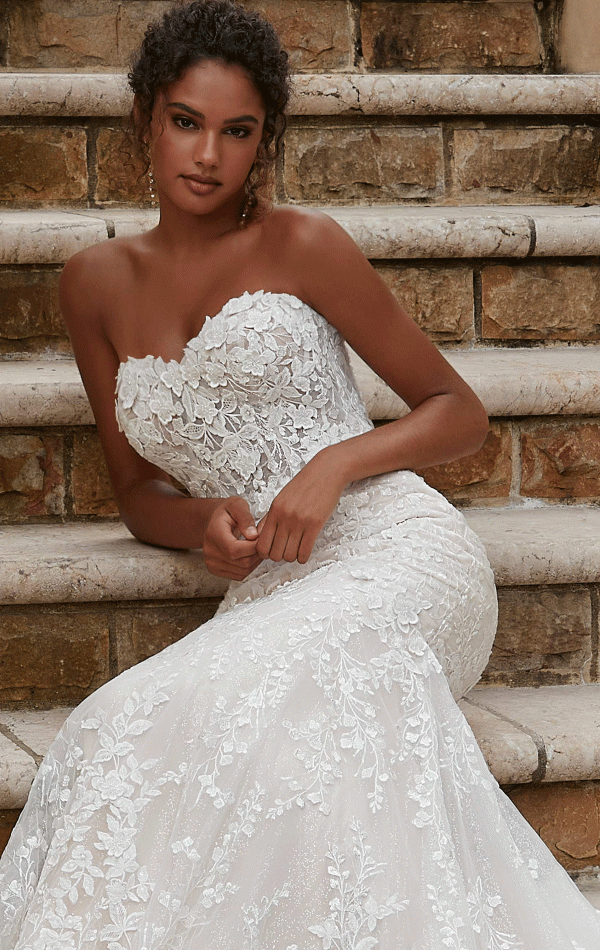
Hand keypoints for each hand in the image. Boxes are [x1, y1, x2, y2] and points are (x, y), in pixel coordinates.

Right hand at [203, 496, 262, 579]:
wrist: (213, 520)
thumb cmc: (226, 512)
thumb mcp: (237, 505)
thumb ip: (245, 518)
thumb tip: (253, 535)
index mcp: (213, 534)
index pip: (235, 549)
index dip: (254, 546)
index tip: (263, 537)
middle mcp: (210, 552)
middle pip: (242, 562)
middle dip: (257, 553)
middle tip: (262, 541)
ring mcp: (212, 563)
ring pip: (243, 571)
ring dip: (255, 561)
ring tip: (256, 546)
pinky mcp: (216, 570)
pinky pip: (240, 575)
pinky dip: (249, 567)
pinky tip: (250, 554)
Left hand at [256, 448, 346, 564]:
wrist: (326, 472)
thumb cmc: (305, 484)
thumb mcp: (282, 498)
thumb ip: (270, 518)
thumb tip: (259, 535)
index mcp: (274, 510)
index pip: (261, 543)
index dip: (264, 553)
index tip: (271, 551)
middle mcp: (284, 516)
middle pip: (274, 553)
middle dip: (279, 557)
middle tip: (284, 551)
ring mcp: (299, 521)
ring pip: (289, 555)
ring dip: (292, 557)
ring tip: (296, 550)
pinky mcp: (315, 523)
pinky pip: (305, 551)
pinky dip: (303, 557)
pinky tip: (304, 552)